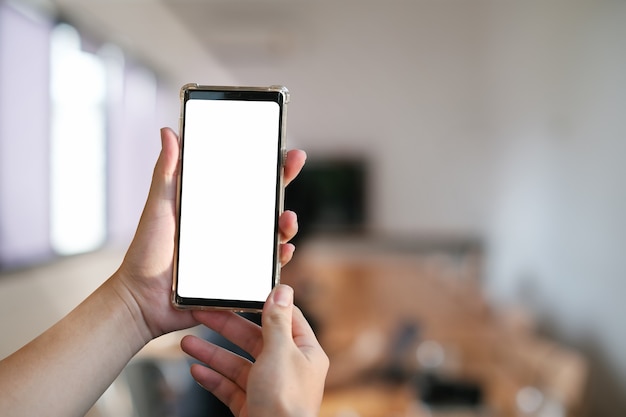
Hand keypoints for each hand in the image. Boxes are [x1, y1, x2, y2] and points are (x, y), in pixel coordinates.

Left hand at [111, 127, 306, 340]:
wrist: (142, 300)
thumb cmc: (146, 253)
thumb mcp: (159, 207)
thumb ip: (166, 172)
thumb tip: (169, 132)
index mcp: (212, 208)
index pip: (244, 180)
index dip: (264, 164)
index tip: (280, 147)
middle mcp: (229, 227)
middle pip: (265, 203)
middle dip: (284, 182)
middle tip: (294, 164)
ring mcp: (236, 252)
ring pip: (271, 234)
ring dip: (286, 224)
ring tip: (286, 218)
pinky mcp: (240, 278)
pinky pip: (266, 268)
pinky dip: (279, 258)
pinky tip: (284, 250)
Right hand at [181, 285, 328, 416]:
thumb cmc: (285, 402)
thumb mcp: (280, 352)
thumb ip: (276, 321)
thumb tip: (283, 290)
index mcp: (305, 352)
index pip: (285, 318)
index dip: (263, 303)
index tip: (242, 292)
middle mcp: (289, 369)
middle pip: (255, 339)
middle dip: (226, 327)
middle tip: (203, 313)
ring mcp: (270, 390)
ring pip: (238, 364)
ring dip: (212, 353)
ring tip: (187, 343)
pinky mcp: (253, 407)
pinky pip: (230, 388)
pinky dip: (213, 378)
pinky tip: (196, 370)